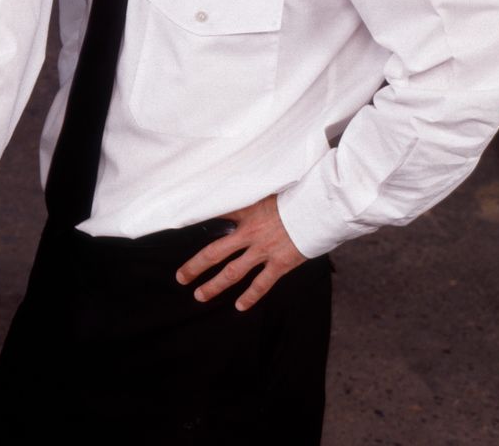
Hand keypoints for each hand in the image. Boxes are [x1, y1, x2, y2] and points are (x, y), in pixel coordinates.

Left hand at [175, 195, 308, 311]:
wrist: (319, 209)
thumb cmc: (295, 198)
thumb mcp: (266, 193)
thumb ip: (248, 197)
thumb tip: (231, 192)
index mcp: (245, 215)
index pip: (215, 218)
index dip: (196, 223)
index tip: (179, 231)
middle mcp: (250, 235)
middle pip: (215, 253)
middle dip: (195, 266)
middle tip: (180, 278)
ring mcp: (264, 251)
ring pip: (233, 272)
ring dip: (215, 285)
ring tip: (200, 295)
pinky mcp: (281, 263)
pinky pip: (262, 284)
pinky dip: (250, 296)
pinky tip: (239, 306)